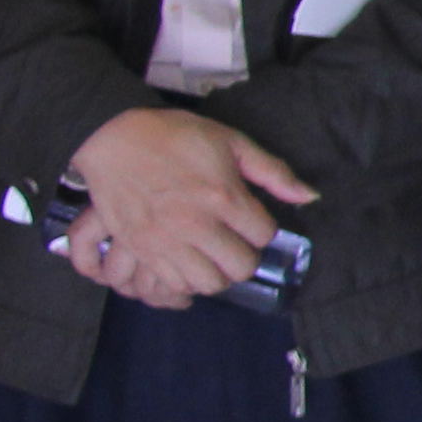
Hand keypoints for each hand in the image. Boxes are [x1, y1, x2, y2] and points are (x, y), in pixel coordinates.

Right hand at [65, 106, 315, 306]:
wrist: (112, 138)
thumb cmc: (174, 136)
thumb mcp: (230, 141)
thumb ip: (272, 171)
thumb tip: (309, 196)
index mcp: (224, 197)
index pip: (264, 235)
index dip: (262, 228)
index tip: (250, 220)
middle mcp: (197, 225)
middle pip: (240, 267)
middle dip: (244, 257)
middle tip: (235, 243)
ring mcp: (166, 241)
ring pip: (208, 283)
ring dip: (217, 273)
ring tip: (212, 256)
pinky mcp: (140, 249)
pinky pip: (172, 285)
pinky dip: (186, 281)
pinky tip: (188, 264)